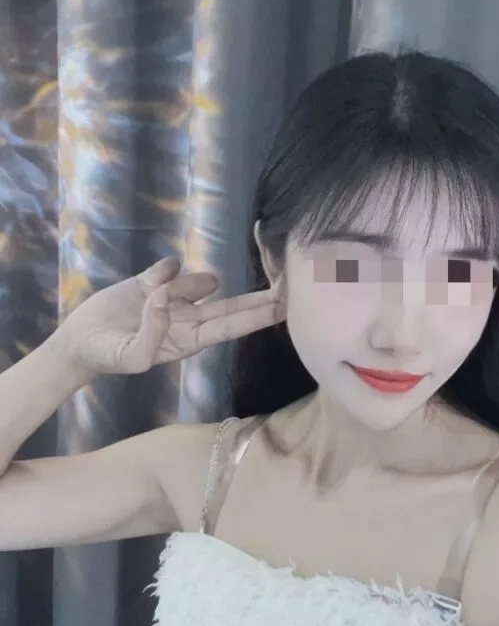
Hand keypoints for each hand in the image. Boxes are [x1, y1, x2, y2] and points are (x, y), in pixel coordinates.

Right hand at [53, 257, 285, 374]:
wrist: (78, 343)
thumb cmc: (107, 356)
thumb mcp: (129, 358)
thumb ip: (150, 337)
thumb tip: (165, 302)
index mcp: (190, 340)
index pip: (232, 326)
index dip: (259, 316)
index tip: (286, 306)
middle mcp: (189, 319)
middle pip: (233, 305)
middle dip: (261, 296)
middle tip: (293, 283)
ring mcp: (174, 299)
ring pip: (194, 279)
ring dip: (179, 284)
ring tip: (149, 298)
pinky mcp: (154, 282)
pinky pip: (169, 267)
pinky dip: (162, 270)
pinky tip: (149, 280)